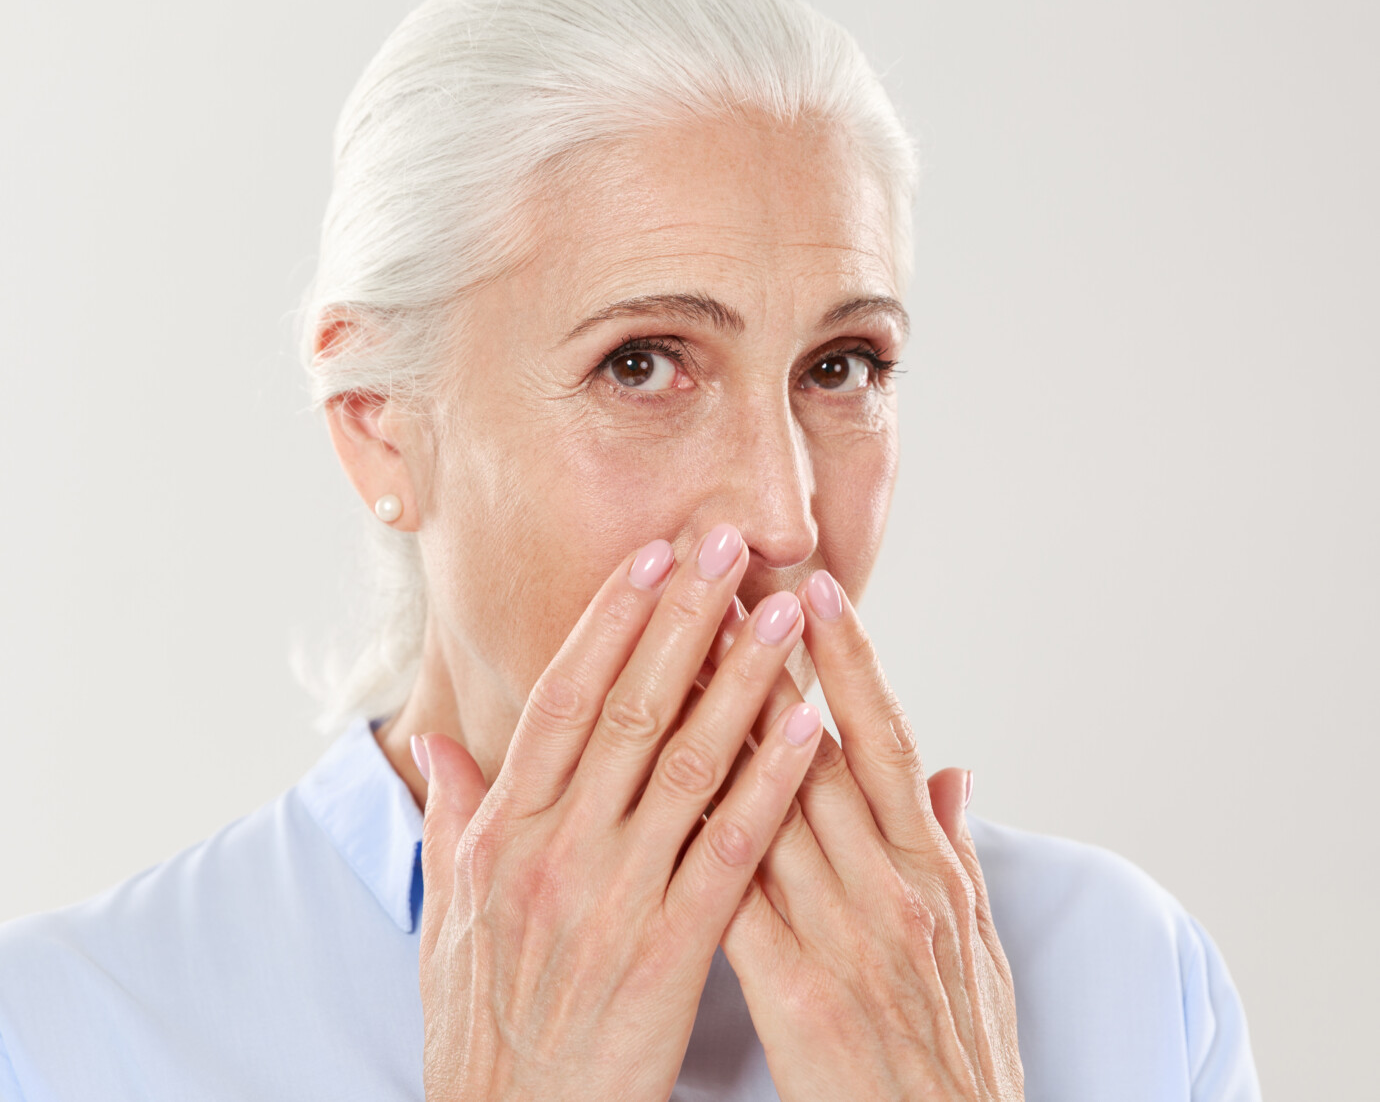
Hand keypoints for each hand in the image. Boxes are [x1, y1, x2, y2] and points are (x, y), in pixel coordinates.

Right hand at [414, 526, 825, 1101]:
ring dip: (742, 680)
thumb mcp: (446, 919)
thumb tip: (437, 747)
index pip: (561, 701)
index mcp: (501, 833)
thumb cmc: (481, 1028)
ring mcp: (614, 899)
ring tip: (785, 614)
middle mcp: (555, 850)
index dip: (609, 623)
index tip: (650, 558)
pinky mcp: (669, 954)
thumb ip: (448, 822)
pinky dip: (773, 785)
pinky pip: (731, 853)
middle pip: (630, 710)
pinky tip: (811, 730)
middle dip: (683, 620)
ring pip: (689, 765)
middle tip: (727, 545)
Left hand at [717, 574, 1024, 1100]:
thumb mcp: (982, 948)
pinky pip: (736, 895)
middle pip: (815, 753)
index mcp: (936, 873)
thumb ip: (958, 849)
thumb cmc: (962, 1056)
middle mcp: (894, 889)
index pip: (885, 740)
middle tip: (724, 584)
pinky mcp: (797, 995)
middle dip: (767, 664)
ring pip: (770, 806)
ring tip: (678, 652)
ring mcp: (846, 939)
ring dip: (719, 726)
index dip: (849, 660)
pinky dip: (702, 833)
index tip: (814, 587)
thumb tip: (955, 767)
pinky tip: (657, 783)